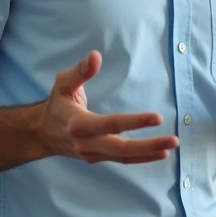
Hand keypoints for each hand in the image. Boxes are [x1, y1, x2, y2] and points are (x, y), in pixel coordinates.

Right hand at [37, 51, 179, 163]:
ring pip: (124, 157)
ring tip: (171, 146)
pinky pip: (122, 160)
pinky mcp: (98, 158)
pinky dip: (142, 158)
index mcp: (78, 124)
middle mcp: (86, 143)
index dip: (135, 122)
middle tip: (173, 139)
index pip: (111, 124)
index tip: (158, 117)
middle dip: (149, 145)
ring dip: (149, 153)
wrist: (42, 134)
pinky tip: (160, 153)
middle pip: (121, 148)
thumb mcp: (62, 83)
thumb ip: (80, 71)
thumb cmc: (56, 104)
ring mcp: (92, 154)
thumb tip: (96, 56)